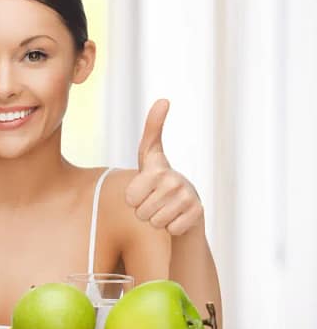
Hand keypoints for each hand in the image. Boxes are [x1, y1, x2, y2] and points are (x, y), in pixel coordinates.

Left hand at [125, 99, 203, 235]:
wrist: (188, 205)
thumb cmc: (161, 178)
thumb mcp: (151, 154)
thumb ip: (152, 128)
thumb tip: (164, 98)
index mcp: (158, 169)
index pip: (129, 198)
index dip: (133, 198)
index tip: (146, 188)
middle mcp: (175, 180)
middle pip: (140, 212)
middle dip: (145, 211)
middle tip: (157, 201)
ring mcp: (188, 197)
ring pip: (154, 222)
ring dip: (157, 220)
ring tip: (166, 208)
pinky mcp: (197, 213)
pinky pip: (170, 229)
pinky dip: (171, 228)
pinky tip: (177, 217)